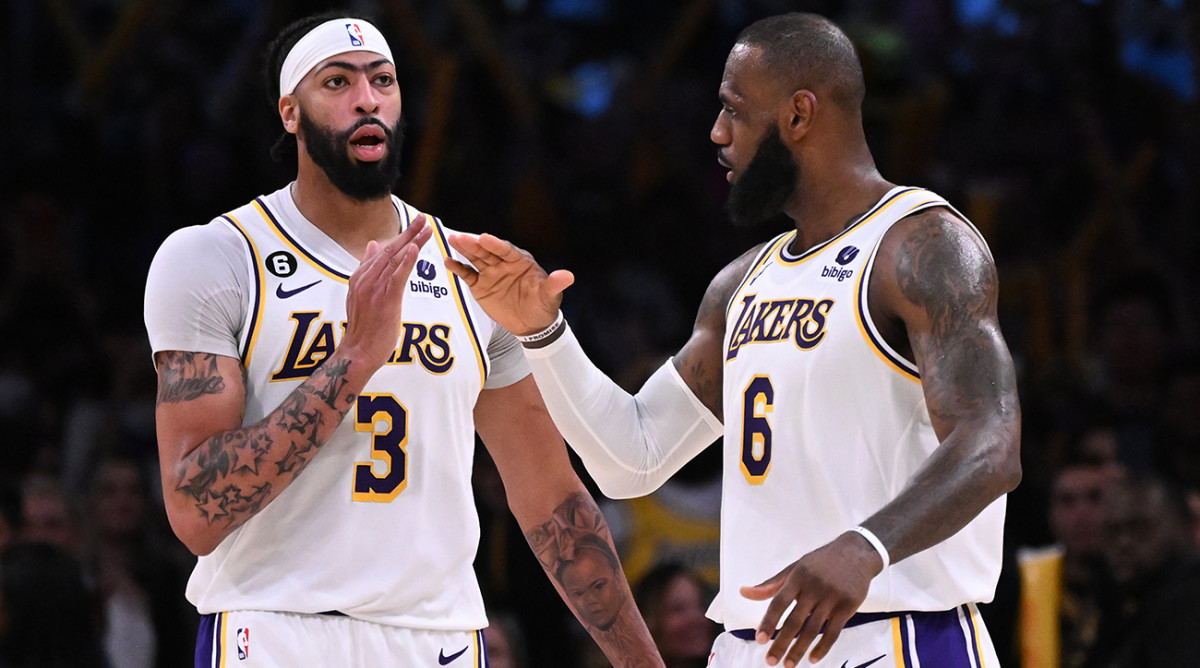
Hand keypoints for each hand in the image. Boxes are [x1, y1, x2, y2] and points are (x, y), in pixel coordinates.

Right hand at [342, 215, 431, 369]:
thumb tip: (372, 246)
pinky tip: (415, 248)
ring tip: (426, 228)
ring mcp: (374, 288)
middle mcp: (365, 279)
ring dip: (412, 241)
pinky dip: (406, 261)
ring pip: (395, 259)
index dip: (400, 237)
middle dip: (409, 232)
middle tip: (424, 218)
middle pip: (390, 250)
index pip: (382, 251)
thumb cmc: (363, 328)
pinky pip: (397, 276)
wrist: (358, 352)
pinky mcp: (385, 300)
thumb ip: (367, 270)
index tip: (414, 225)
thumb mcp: (361, 295)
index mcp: (360, 277)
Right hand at [444, 233, 574, 335]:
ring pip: (475, 259)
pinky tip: (448, 262)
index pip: (506, 250)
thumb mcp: (550, 296)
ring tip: (451, 241)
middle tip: (460, 237)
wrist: (532, 324)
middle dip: (474, 244)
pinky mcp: (481, 285)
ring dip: (463, 250)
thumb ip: (555, 284)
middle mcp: (504, 264)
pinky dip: (458, 268)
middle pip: (487, 251)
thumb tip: (568, 276)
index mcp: (520, 261)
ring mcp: (491, 273)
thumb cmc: (543, 306)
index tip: (484, 238)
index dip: (495, 244)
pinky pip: (468, 275)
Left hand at [740, 532, 881, 665]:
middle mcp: (814, 587)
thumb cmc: (820, 562)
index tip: (759, 639)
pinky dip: (823, 647)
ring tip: (788, 664)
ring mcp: (832, 597)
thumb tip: (743, 593)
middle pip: (795, 620)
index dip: (768, 621)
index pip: (779, 602)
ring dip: (799, 650)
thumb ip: (771, 584)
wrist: (856, 552)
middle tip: (770, 661)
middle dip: (781, 643)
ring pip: (813, 629)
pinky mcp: (848, 606)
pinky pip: (833, 632)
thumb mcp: (795, 568)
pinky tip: (812, 659)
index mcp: (798, 576)